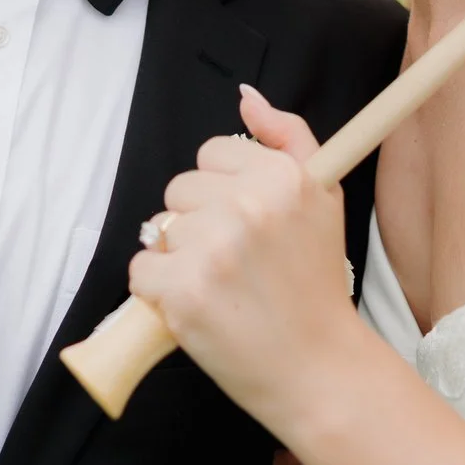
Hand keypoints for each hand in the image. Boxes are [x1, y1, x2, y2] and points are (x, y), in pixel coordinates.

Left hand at [127, 86, 361, 427]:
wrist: (318, 367)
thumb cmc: (315, 284)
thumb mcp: (322, 197)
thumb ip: (288, 136)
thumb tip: (246, 97)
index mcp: (282, 175)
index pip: (211, 152)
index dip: (224, 190)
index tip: (246, 223)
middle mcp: (248, 204)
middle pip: (180, 189)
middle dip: (198, 223)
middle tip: (236, 261)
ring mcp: (213, 247)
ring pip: (159, 229)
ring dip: (178, 257)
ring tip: (220, 286)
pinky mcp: (184, 291)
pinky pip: (141, 270)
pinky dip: (158, 292)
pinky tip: (196, 305)